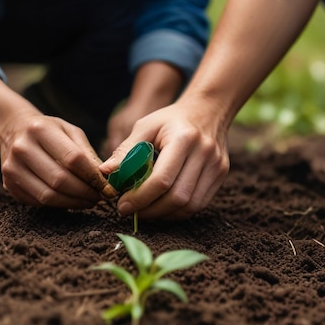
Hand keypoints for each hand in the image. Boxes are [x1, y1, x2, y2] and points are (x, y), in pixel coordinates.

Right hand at [0, 112, 117, 208]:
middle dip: (85, 193)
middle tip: (99, 197)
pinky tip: (71, 200)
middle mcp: (22, 148)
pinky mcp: (9, 184)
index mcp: (40, 129)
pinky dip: (59, 204)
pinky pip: (38, 202)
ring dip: (73, 202)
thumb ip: (87, 153)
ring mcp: (12, 168)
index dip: (93, 177)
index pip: (73, 158)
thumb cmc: (49, 131)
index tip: (108, 187)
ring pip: (48, 195)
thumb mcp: (70, 131)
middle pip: (60, 180)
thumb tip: (104, 178)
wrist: (14, 131)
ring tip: (88, 201)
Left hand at [100, 98, 228, 219]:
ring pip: (190, 206)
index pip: (162, 179)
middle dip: (150, 210)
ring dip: (163, 214)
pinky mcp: (220, 175)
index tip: (122, 206)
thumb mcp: (145, 126)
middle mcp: (205, 153)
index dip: (140, 198)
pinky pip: (199, 204)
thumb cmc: (170, 119)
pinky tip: (161, 207)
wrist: (207, 110)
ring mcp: (216, 166)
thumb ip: (125, 150)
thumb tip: (104, 172)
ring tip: (144, 210)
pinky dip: (178, 212)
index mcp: (184, 139)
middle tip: (130, 211)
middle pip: (177, 197)